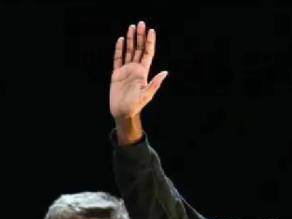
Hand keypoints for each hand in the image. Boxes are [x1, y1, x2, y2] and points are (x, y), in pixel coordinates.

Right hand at [110, 21, 167, 143]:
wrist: (123, 112)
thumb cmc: (136, 106)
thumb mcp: (147, 94)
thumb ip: (155, 83)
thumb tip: (165, 72)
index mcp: (143, 72)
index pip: (147, 53)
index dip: (149, 42)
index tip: (151, 30)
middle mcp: (135, 69)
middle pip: (138, 49)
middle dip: (140, 36)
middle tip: (140, 23)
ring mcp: (126, 70)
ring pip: (129, 51)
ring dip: (130, 39)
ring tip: (131, 27)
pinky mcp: (116, 74)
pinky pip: (118, 59)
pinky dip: (119, 49)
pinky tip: (121, 40)